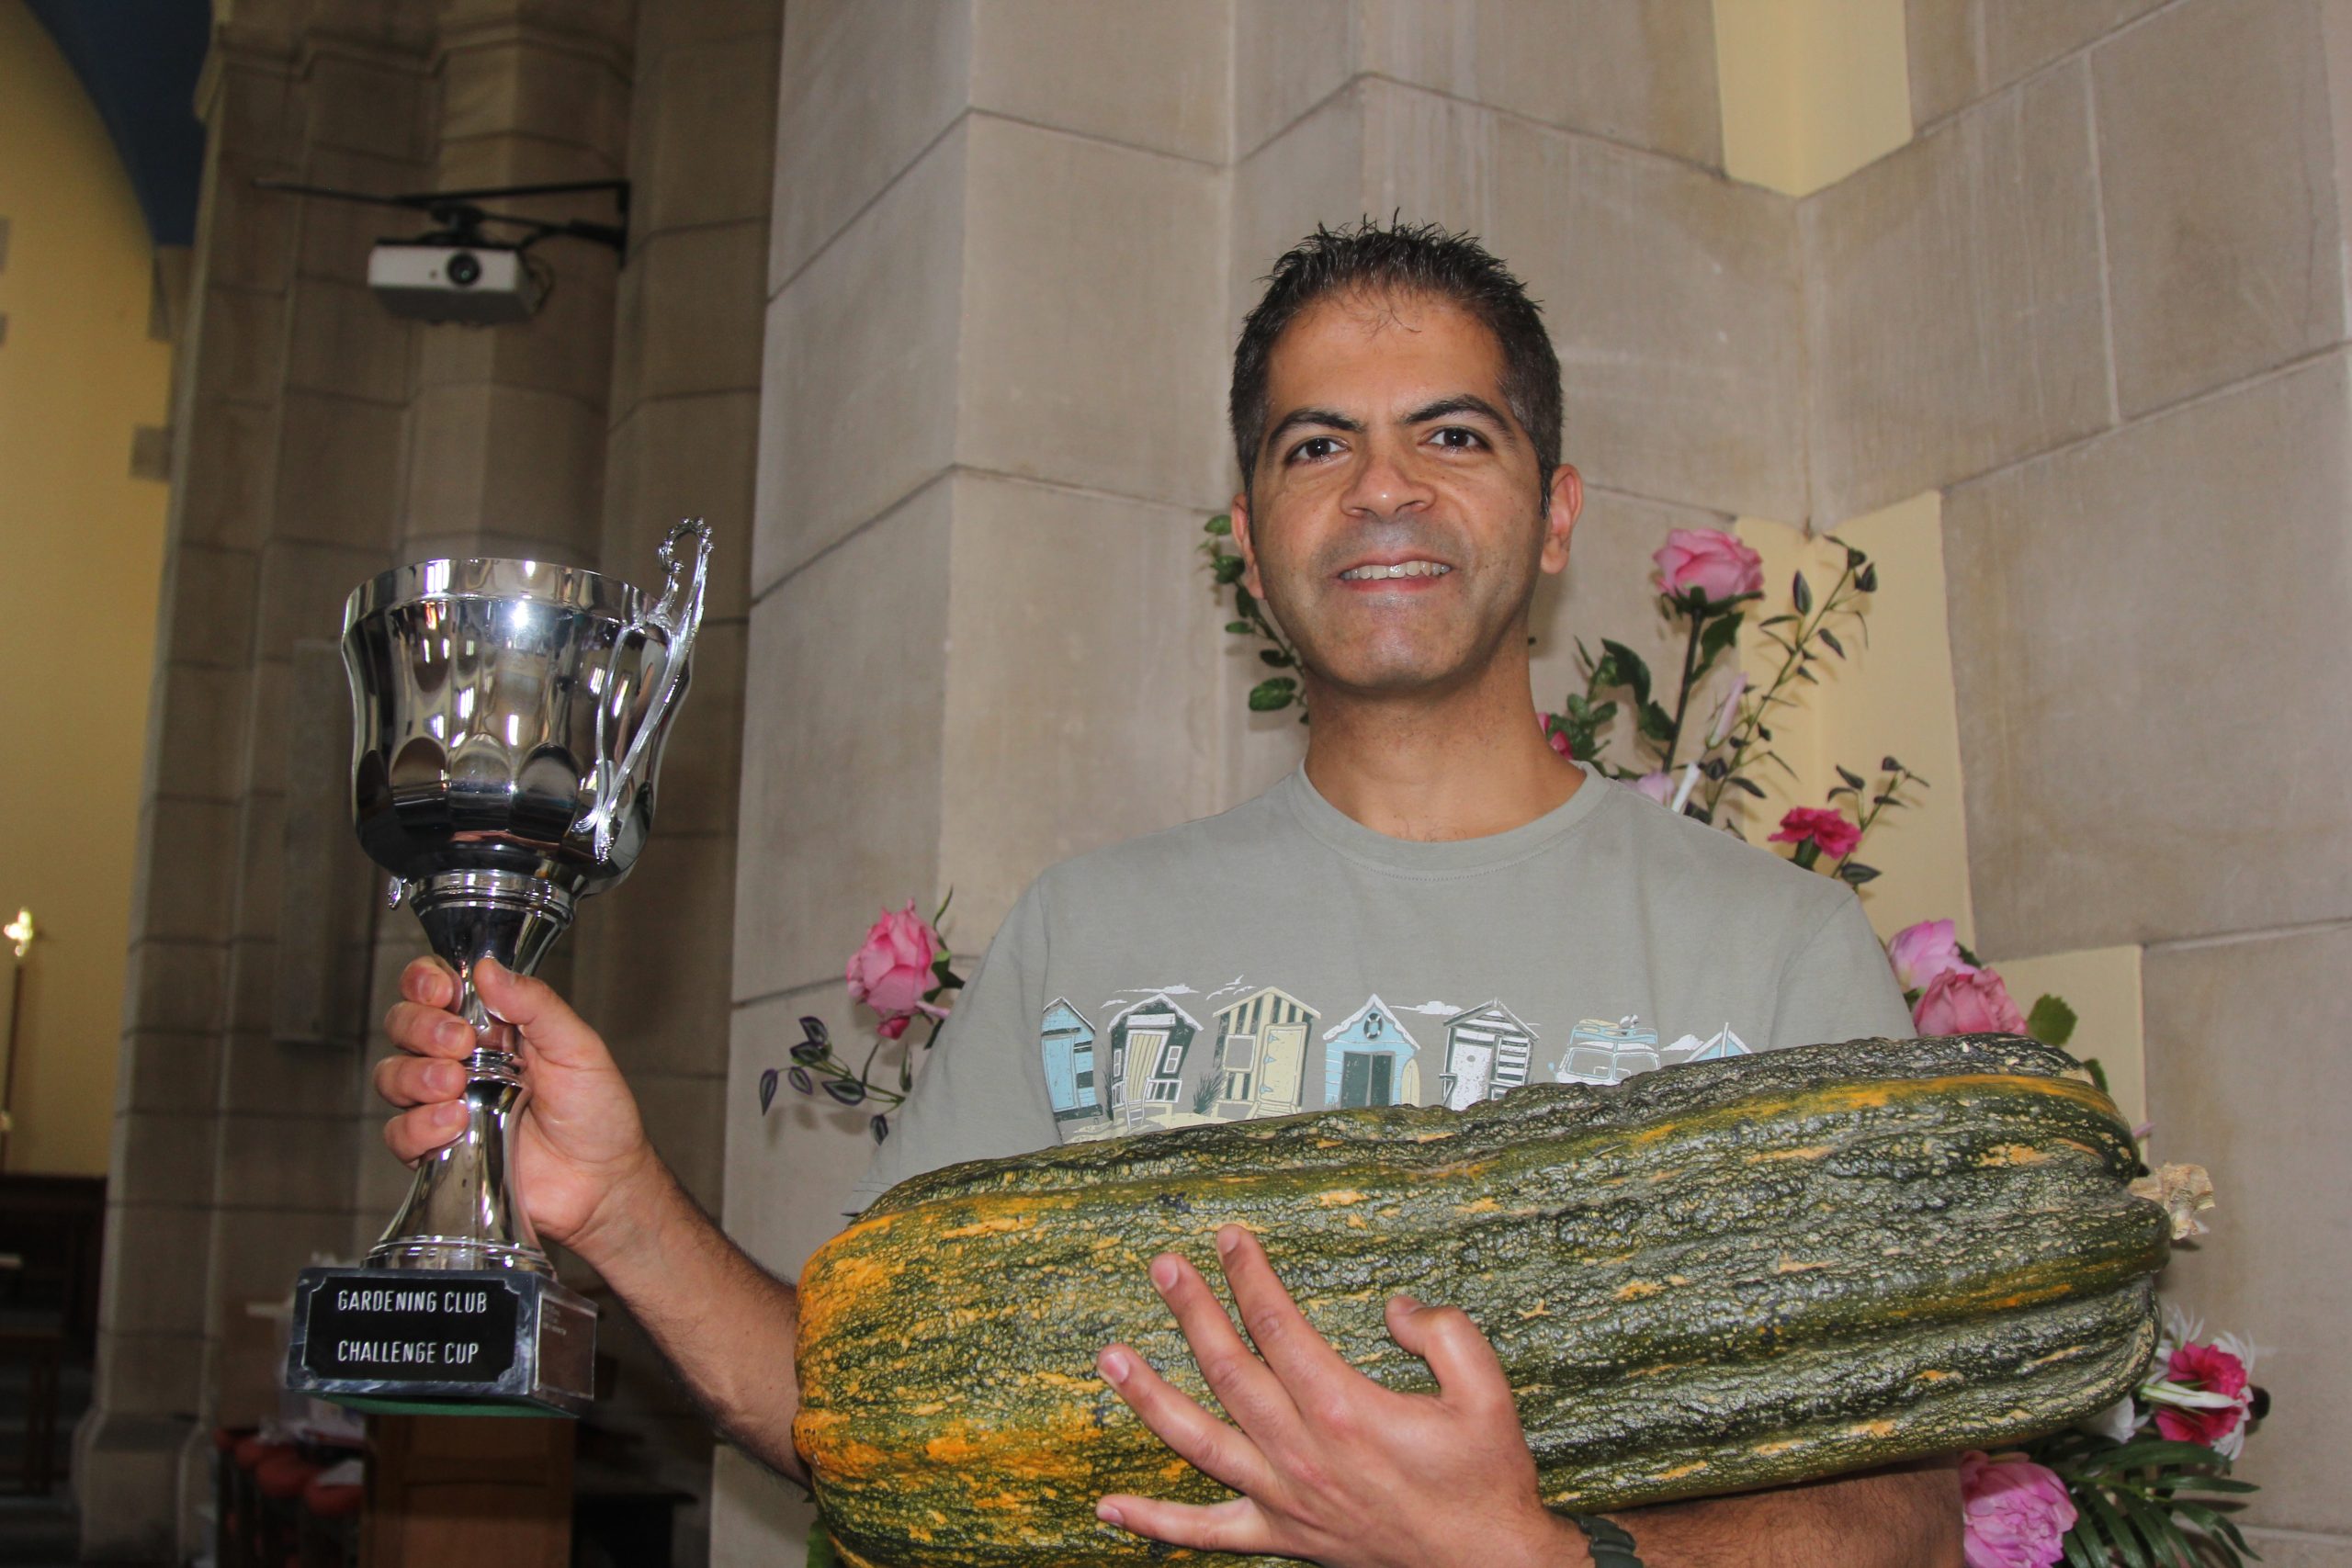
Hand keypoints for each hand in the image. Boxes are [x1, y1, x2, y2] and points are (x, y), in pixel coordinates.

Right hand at [374, 956, 658, 1252]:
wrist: (601, 1184)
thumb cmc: (597, 1114)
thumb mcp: (577, 1047)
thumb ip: (535, 1005)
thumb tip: (490, 968)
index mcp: (493, 1026)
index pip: (436, 989)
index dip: (425, 981)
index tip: (441, 989)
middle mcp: (461, 1060)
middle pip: (404, 1026)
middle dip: (422, 1027)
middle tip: (460, 1043)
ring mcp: (446, 1104)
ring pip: (393, 1076)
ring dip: (416, 1075)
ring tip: (455, 1084)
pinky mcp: (439, 1149)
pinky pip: (400, 1133)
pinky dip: (420, 1126)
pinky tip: (455, 1123)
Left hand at [1093, 1225, 1584, 1567]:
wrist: (1489, 1564)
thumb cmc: (1486, 1478)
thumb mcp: (1487, 1391)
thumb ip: (1443, 1332)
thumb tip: (1394, 1308)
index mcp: (1346, 1410)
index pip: (1279, 1326)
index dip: (1249, 1276)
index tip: (1228, 1239)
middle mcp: (1304, 1453)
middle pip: (1230, 1369)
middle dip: (1192, 1312)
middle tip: (1162, 1267)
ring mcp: (1286, 1498)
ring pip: (1200, 1442)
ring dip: (1150, 1398)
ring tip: (1109, 1358)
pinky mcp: (1284, 1536)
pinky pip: (1206, 1533)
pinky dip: (1154, 1522)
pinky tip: (1109, 1507)